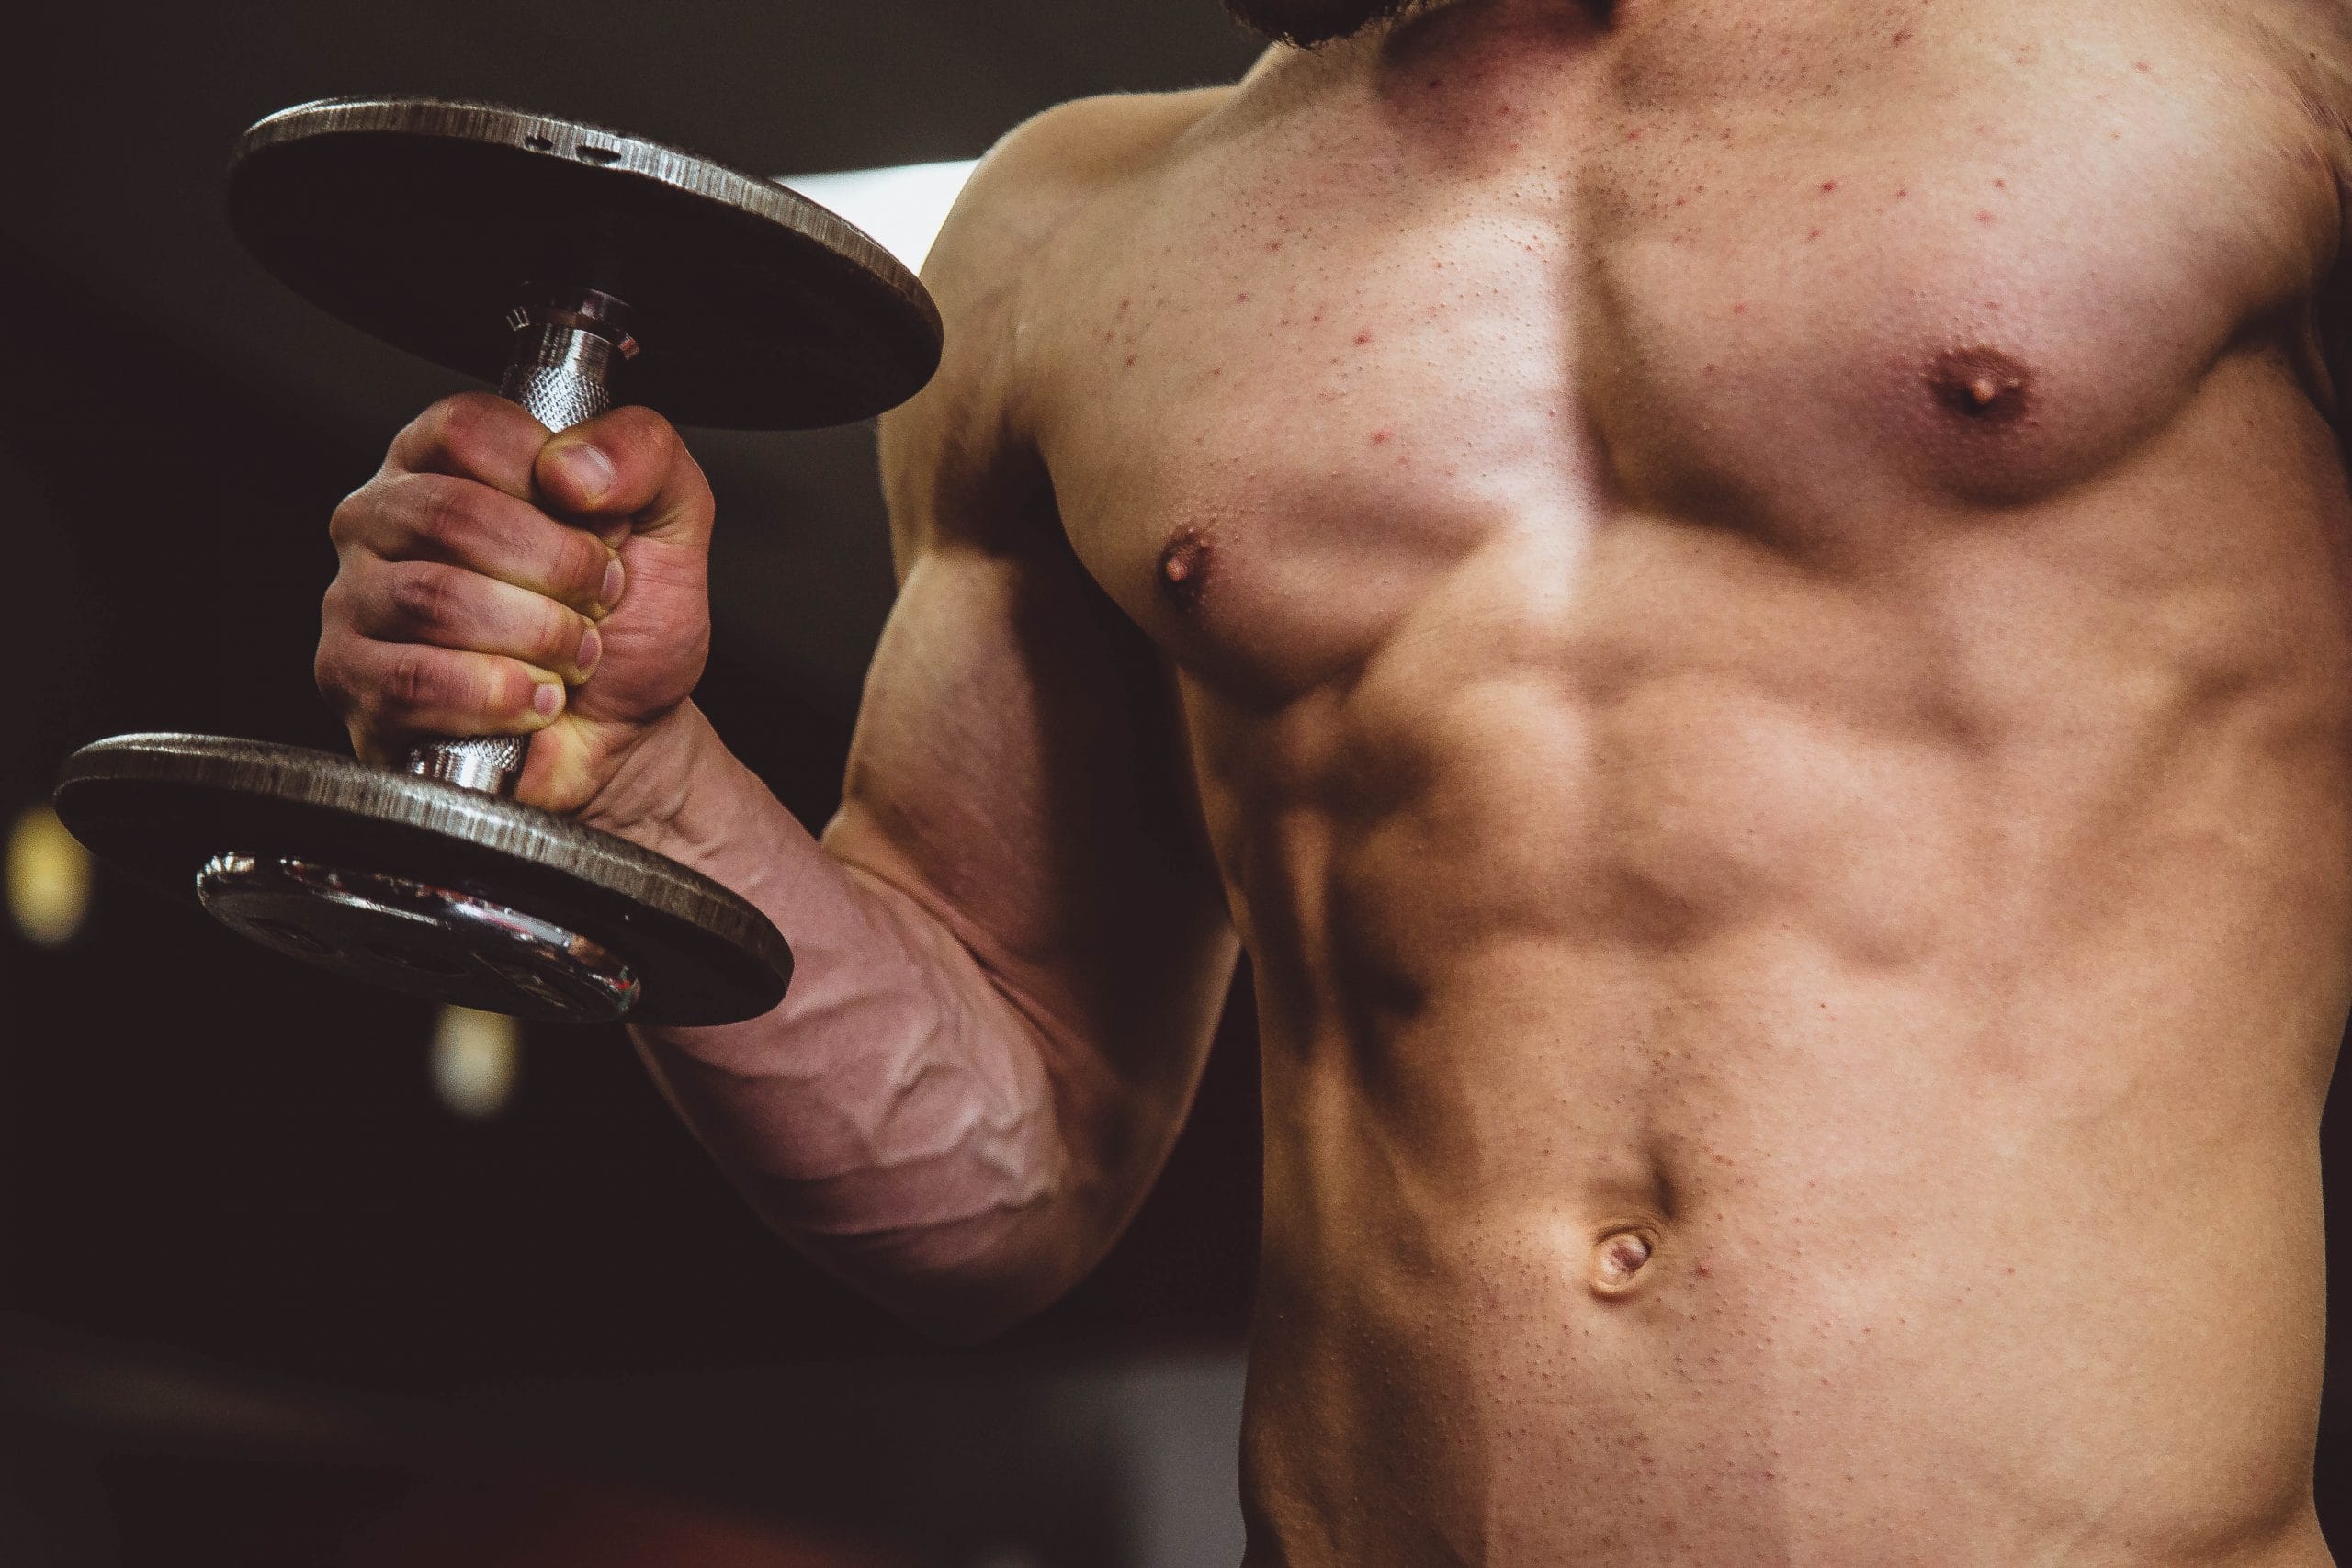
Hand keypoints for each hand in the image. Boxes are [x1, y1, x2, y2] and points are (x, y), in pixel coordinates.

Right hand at [317, 392, 715, 816]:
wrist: (627, 736)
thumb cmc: (630, 625)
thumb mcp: (670, 520)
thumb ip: (645, 452)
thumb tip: (571, 466)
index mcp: (446, 459)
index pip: (467, 429)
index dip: (552, 484)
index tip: (602, 530)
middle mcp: (386, 518)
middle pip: (451, 516)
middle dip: (557, 570)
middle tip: (597, 602)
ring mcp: (358, 599)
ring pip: (436, 601)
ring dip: (538, 637)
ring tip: (573, 655)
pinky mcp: (357, 682)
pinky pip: (417, 682)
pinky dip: (500, 696)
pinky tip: (536, 698)